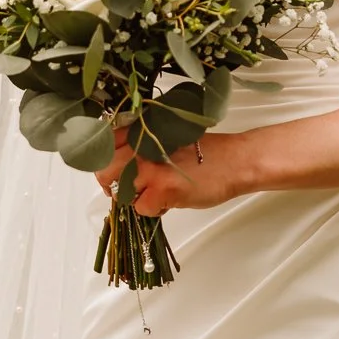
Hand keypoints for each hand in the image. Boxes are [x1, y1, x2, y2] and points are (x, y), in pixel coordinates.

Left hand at [96, 131, 247, 215]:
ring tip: (152, 194)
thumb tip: (118, 163)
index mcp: (143, 129)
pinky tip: (168, 201)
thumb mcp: (168, 136)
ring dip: (132, 197)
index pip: (105, 144)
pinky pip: (141, 208)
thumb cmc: (206, 152)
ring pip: (118, 191)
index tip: (115, 170)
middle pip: (104, 170)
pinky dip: (153, 209)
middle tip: (128, 188)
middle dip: (111, 183)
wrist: (234, 161)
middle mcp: (142, 145)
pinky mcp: (162, 189)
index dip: (106, 161)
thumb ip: (142, 144)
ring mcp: (150, 167)